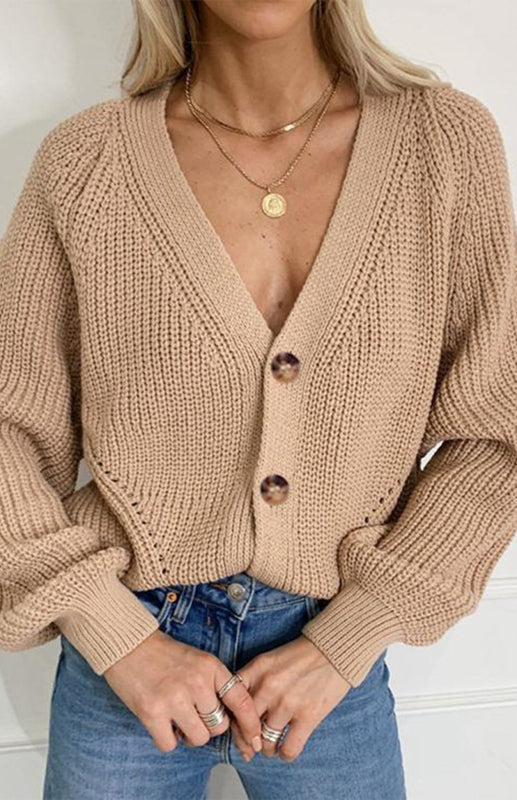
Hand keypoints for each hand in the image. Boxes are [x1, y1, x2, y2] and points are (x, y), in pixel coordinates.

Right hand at [104, 629, 262, 754]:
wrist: (129, 644)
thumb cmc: (165, 655)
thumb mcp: (198, 661)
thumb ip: (214, 684)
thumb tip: (229, 718)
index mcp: (210, 667)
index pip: (241, 700)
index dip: (251, 723)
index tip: (254, 738)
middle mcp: (196, 682)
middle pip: (219, 726)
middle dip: (209, 726)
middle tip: (194, 714)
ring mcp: (174, 698)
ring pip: (199, 738)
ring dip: (189, 735)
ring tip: (178, 719)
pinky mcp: (152, 712)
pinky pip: (171, 744)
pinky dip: (167, 739)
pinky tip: (162, 723)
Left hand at [231, 636, 350, 762]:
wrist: (334, 650)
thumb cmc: (301, 656)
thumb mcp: (270, 659)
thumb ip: (253, 680)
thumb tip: (239, 711)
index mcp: (257, 669)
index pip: (232, 701)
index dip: (231, 720)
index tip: (237, 728)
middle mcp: (269, 686)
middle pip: (245, 725)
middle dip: (246, 740)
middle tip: (251, 744)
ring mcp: (288, 702)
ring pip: (265, 741)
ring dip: (266, 748)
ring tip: (270, 746)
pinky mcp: (308, 716)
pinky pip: (288, 749)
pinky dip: (284, 755)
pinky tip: (285, 750)